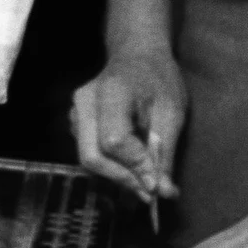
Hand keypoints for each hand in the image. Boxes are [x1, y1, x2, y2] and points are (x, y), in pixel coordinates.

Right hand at [70, 45, 187, 207]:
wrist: (137, 54)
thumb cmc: (158, 79)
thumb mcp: (172, 113)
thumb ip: (164, 153)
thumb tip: (163, 193)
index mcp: (111, 92)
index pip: (114, 140)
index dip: (134, 167)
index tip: (156, 184)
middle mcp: (84, 102)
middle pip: (92, 155)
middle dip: (122, 179)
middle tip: (150, 192)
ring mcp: (74, 112)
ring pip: (89, 158)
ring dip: (117, 176)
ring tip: (144, 180)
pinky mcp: (75, 123)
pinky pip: (89, 152)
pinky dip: (111, 166)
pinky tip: (131, 166)